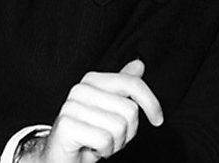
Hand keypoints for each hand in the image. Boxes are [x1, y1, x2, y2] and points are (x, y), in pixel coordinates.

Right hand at [20, 59, 163, 162]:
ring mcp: (71, 106)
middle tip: (111, 137)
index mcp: (93, 80)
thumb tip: (139, 64)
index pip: (133, 83)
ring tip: (100, 143)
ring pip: (119, 127)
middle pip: (130, 110)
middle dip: (128, 132)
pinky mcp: (66, 126)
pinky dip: (103, 151)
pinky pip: (104, 140)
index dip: (151, 102)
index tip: (158, 120)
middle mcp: (80, 89)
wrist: (60, 157)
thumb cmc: (89, 133)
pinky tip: (90, 149)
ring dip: (115, 144)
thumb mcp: (112, 109)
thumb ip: (124, 86)